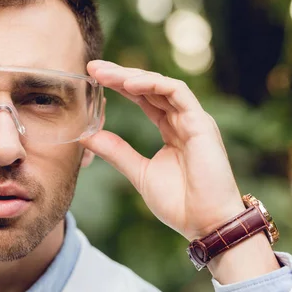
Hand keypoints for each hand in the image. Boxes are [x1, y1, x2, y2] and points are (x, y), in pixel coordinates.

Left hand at [80, 60, 245, 240]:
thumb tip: (86, 136)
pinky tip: (130, 85)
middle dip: (121, 74)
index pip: (142, 98)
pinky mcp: (202, 124)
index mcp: (170, 129)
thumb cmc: (179, 202)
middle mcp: (183, 120)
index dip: (119, 86)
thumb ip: (115, 152)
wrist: (205, 224)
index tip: (92, 77)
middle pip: (149, 87)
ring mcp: (194, 120)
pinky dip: (154, 85)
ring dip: (133, 76)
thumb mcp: (139, 172)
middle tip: (93, 67)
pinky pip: (178, 93)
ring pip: (162, 85)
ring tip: (106, 74)